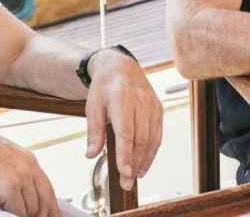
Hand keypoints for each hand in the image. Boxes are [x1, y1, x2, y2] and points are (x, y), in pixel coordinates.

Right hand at [0, 118, 60, 216]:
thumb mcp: (2, 155)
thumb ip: (14, 170)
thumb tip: (18, 190)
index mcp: (29, 159)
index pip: (48, 190)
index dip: (49, 207)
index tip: (48, 216)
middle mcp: (29, 168)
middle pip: (44, 202)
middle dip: (39, 215)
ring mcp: (21, 178)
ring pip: (31, 210)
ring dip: (21, 214)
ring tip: (7, 209)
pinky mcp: (9, 189)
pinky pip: (18, 212)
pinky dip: (11, 215)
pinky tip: (0, 208)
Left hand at [84, 50, 162, 190]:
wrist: (121, 67)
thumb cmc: (104, 88)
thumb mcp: (92, 106)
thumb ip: (94, 131)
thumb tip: (91, 155)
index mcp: (120, 98)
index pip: (125, 132)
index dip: (125, 154)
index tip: (124, 172)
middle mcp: (140, 101)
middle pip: (140, 139)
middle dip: (134, 164)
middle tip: (126, 183)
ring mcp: (152, 105)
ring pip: (151, 139)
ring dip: (144, 161)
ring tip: (134, 177)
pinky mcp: (159, 109)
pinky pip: (157, 134)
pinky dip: (152, 152)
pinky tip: (144, 163)